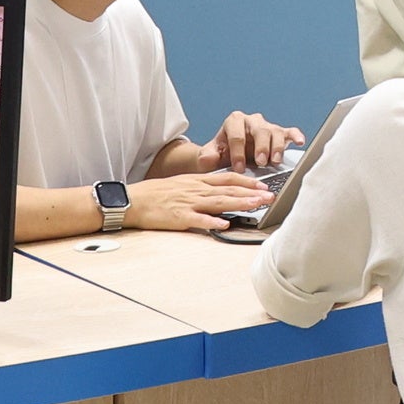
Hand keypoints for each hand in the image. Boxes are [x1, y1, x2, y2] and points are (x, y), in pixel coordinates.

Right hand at [127, 173, 273, 234]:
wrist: (132, 200)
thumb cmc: (156, 193)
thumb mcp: (182, 183)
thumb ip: (202, 186)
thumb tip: (220, 191)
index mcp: (197, 181)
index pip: (228, 178)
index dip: (248, 181)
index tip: (264, 185)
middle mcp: (196, 190)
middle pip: (229, 190)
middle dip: (252, 193)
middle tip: (271, 196)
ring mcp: (188, 203)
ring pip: (218, 202)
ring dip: (239, 203)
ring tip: (257, 206)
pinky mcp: (179, 217)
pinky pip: (198, 219)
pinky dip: (211, 221)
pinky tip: (224, 224)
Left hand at [208, 110, 303, 171]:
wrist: (229, 156)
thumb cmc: (221, 155)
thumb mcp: (210, 155)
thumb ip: (207, 155)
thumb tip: (209, 157)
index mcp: (234, 121)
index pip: (237, 135)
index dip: (237, 152)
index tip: (239, 167)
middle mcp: (252, 120)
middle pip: (259, 130)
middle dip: (260, 147)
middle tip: (260, 162)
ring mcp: (267, 126)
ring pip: (275, 132)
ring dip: (276, 147)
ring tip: (275, 161)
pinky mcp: (279, 134)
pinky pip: (289, 132)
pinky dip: (295, 136)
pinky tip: (299, 142)